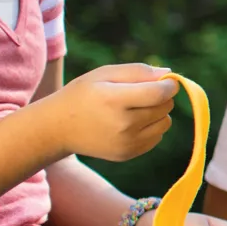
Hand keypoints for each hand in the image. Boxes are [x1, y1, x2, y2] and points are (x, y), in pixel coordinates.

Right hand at [38, 63, 178, 160]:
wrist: (57, 128)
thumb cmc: (83, 94)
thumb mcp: (104, 74)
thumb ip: (138, 71)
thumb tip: (169, 74)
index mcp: (114, 100)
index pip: (159, 94)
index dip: (169, 85)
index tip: (167, 81)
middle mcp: (122, 124)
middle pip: (164, 107)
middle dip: (162, 96)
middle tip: (143, 93)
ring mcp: (125, 143)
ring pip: (165, 123)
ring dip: (159, 113)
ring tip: (136, 108)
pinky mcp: (127, 154)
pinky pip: (156, 137)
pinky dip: (151, 128)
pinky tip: (131, 122)